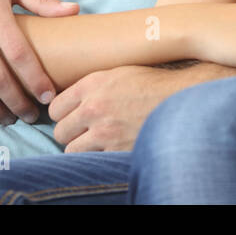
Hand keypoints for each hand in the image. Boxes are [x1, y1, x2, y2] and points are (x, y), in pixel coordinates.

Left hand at [48, 65, 192, 152]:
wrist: (181, 99)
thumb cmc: (152, 85)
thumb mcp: (118, 73)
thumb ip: (91, 86)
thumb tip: (70, 100)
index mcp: (92, 85)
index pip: (55, 108)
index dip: (63, 115)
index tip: (72, 117)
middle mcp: (94, 107)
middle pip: (60, 131)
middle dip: (70, 134)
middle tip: (84, 132)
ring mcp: (105, 131)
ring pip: (72, 151)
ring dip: (82, 149)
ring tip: (95, 143)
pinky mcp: (117, 150)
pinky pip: (93, 161)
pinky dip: (99, 158)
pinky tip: (110, 149)